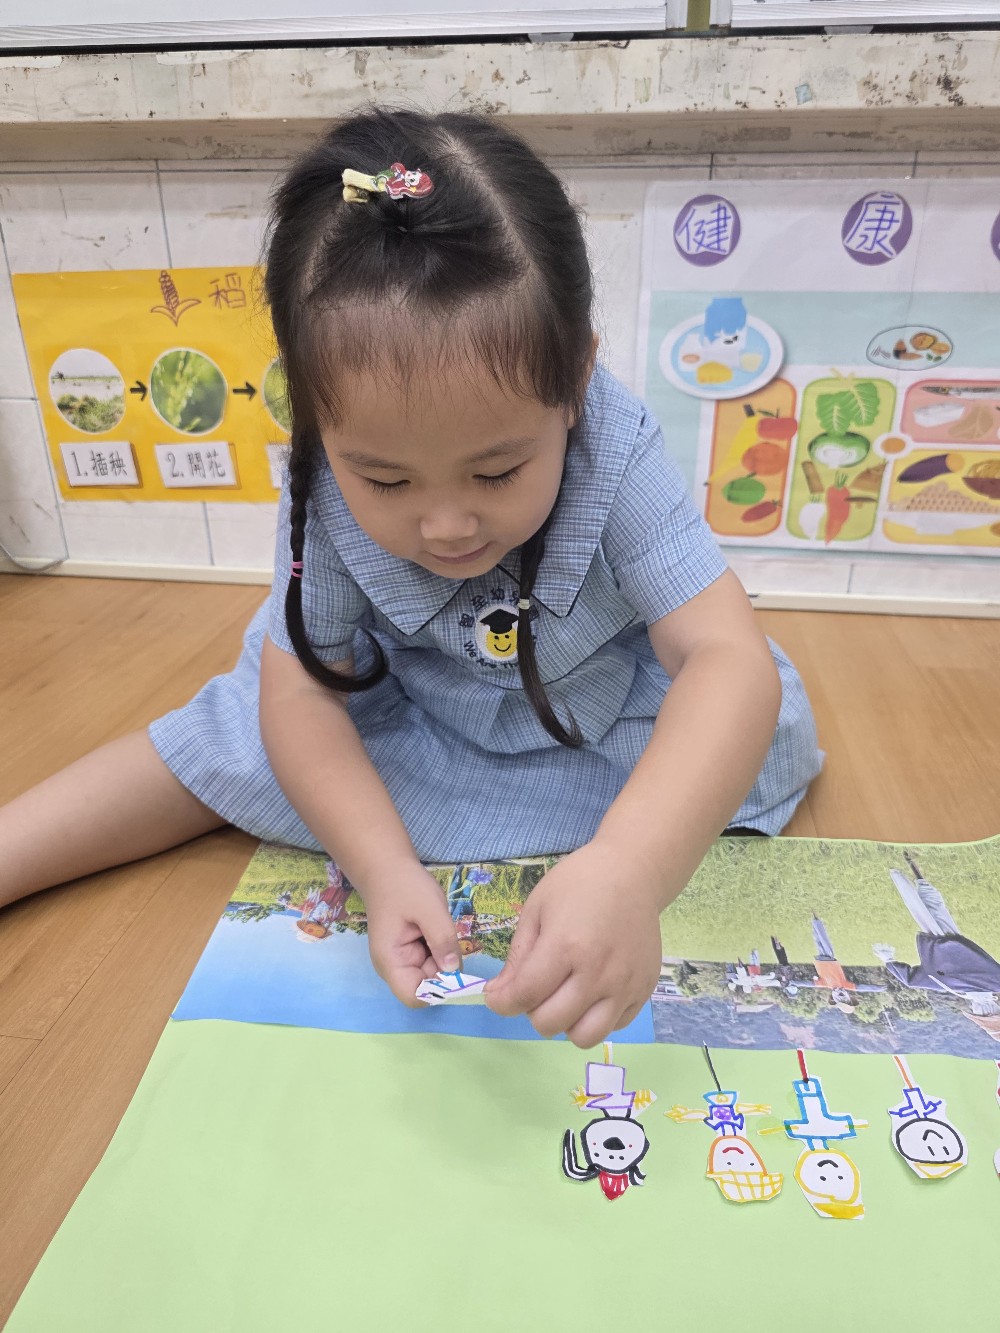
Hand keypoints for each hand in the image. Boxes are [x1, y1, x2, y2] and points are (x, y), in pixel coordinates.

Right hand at [364, 865, 460, 1006]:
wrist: (387, 868)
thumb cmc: (404, 886)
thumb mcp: (429, 909)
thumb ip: (443, 940)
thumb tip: (454, 972)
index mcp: (391, 962)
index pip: (415, 997)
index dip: (439, 991)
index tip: (457, 971)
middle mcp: (395, 967)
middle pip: (427, 986)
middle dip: (445, 970)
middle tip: (452, 941)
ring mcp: (403, 960)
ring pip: (433, 973)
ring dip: (445, 957)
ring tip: (441, 929)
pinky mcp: (412, 952)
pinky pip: (433, 960)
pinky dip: (442, 949)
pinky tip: (438, 928)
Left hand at [484, 842, 661, 1046]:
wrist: (632, 872)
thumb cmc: (578, 883)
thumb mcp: (537, 910)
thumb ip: (518, 957)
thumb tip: (499, 996)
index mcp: (565, 946)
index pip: (525, 996)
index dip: (502, 1002)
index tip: (498, 996)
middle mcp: (598, 972)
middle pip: (551, 1023)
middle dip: (532, 1010)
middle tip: (536, 987)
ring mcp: (625, 985)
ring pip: (584, 1037)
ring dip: (566, 1022)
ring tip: (564, 996)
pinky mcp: (644, 989)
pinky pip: (614, 1026)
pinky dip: (595, 1017)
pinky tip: (592, 991)